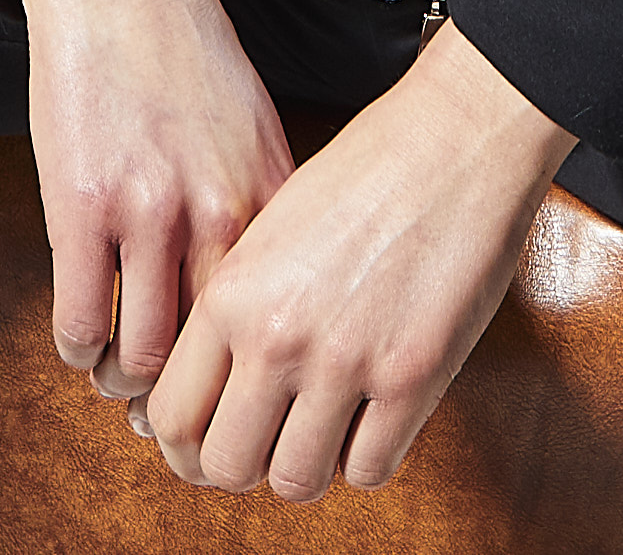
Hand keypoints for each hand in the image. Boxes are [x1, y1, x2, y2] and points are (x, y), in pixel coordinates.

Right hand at [15, 0, 294, 400]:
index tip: (239, 402)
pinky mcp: (80, 205)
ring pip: (143, 357)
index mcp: (272, 198)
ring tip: (120, 378)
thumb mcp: (256, 129)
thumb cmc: (187, 53)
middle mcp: (220, 212)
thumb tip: (272, 303)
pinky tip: (81, 337)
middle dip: (194, 409)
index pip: (279, 327)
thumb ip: (265, 212)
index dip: (257, 381)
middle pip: (216, 361)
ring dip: (126, 384)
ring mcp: (149, 211)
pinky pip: (80, 321)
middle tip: (172, 425)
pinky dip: (79, 348)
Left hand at [139, 20, 578, 502]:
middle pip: (224, 465)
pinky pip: (368, 471)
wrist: (452, 140)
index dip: (184, 443)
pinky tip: (369, 418)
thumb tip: (202, 390)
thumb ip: (232, 308)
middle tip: (260, 447)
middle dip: (237, 467)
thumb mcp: (265, 230)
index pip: (171, 415)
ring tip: (318, 432)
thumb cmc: (362, 173)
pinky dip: (365, 458)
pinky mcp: (413, 379)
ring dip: (303, 467)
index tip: (204, 439)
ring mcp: (346, 363)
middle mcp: (278, 336)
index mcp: (230, 293)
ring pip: (294, 482)